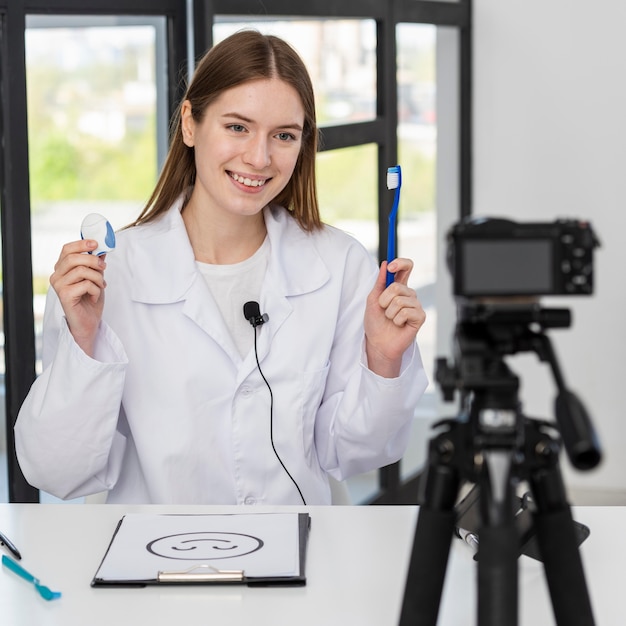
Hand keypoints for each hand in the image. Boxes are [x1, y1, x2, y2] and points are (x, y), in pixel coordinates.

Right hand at [49, 239, 106, 356]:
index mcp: (62, 269)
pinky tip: (94, 297)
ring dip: (97, 277)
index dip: (81, 243)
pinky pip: (85, 284)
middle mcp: (57, 276)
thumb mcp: (96, 277)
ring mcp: (59, 286)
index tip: (96, 243)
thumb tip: (102, 248)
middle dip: (93, 260)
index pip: (67, 249)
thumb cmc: (90, 300)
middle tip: (104, 267)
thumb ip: (96, 263)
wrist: (89, 322)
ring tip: (101, 286)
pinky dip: (96, 290)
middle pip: (73, 257)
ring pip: (81, 270)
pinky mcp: (64, 296)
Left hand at [364, 258, 425, 377]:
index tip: (391, 266)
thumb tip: (385, 264)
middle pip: (397, 286)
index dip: (400, 263)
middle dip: (384, 300)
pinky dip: (396, 320)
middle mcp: (409, 294)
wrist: (378, 343)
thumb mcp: (373, 300)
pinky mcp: (420, 317)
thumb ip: (380, 282)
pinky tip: (398, 325)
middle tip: (383, 310)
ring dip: (389, 312)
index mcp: (399, 287)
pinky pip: (405, 312)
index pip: (407, 267)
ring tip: (390, 319)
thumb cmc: (375, 323)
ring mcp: (416, 305)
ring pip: (399, 301)